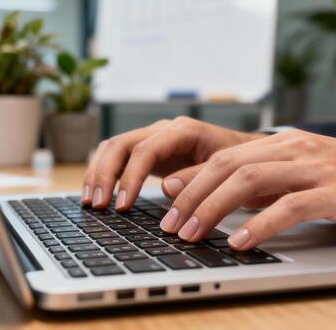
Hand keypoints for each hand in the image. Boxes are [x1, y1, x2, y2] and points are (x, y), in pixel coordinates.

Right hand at [81, 117, 266, 208]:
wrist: (245, 153)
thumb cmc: (238, 161)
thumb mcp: (224, 171)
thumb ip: (196, 178)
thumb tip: (165, 188)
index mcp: (182, 130)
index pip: (146, 149)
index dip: (130, 177)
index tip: (122, 205)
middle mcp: (163, 130)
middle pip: (121, 144)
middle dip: (105, 175)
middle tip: (97, 205)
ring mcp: (154, 139)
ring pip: (114, 148)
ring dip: (98, 173)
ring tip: (90, 202)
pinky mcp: (149, 151)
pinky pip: (119, 157)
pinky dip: (105, 174)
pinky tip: (98, 195)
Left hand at [159, 129, 335, 249]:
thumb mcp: (312, 176)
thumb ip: (275, 184)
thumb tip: (234, 203)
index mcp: (287, 144)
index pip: (226, 155)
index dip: (192, 177)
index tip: (165, 197)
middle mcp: (296, 149)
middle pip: (227, 165)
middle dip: (191, 195)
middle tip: (168, 222)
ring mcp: (317, 168)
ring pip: (249, 181)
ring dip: (212, 208)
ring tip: (190, 234)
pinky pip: (288, 206)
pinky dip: (258, 225)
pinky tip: (239, 242)